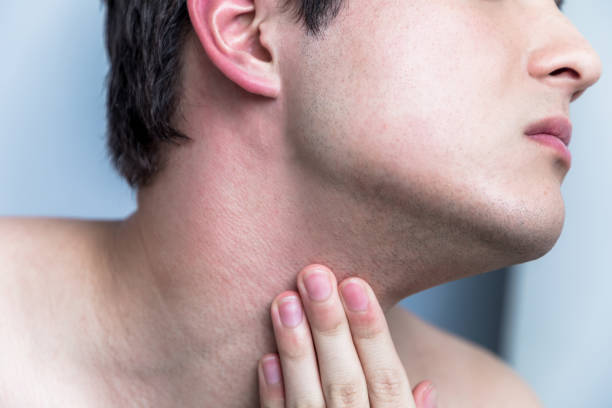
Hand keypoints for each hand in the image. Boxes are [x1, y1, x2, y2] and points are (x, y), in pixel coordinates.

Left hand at [258, 264, 437, 406]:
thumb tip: (428, 386)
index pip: (387, 381)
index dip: (371, 332)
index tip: (354, 284)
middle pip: (347, 385)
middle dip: (330, 328)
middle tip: (313, 275)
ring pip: (310, 406)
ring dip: (297, 353)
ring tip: (284, 300)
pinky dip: (272, 399)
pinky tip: (265, 359)